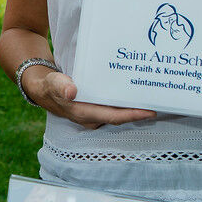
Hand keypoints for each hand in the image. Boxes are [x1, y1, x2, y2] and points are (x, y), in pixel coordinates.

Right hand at [32, 68, 155, 129]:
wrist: (43, 89)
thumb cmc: (50, 86)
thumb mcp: (53, 83)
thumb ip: (61, 85)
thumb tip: (71, 91)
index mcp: (85, 113)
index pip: (114, 117)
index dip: (133, 115)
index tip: (150, 111)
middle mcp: (94, 117)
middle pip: (121, 116)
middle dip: (139, 110)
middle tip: (159, 100)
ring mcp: (96, 114)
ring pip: (119, 112)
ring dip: (133, 105)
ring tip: (151, 95)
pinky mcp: (97, 108)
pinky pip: (115, 107)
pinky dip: (125, 101)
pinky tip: (135, 91)